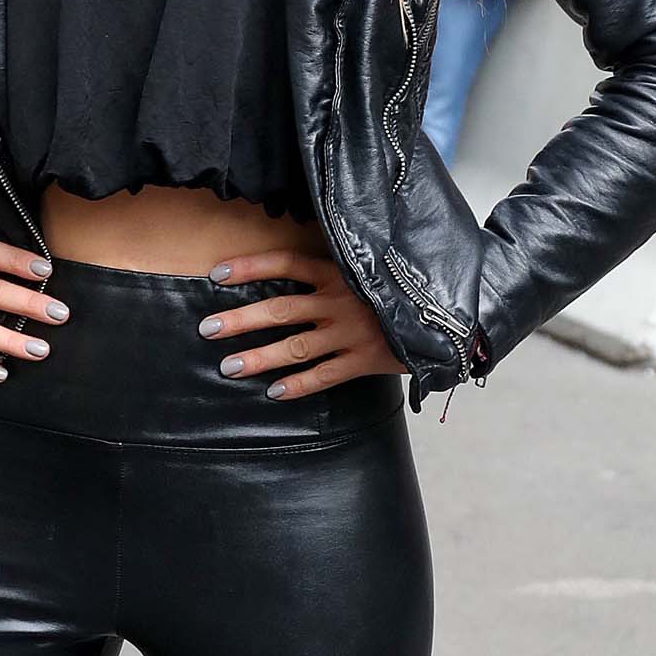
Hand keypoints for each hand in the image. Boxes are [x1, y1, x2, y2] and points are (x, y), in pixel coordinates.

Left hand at [200, 247, 403, 396]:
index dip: (250, 268)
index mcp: (339, 272)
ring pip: (296, 347)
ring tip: (229, 367)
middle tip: (207, 329)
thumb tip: (293, 265)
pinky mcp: (367, 359)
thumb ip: (336, 266)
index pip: (286, 263)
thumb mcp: (369, 266)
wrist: (448, 314)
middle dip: (240, 320)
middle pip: (280, 309)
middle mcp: (341, 300)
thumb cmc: (400, 286)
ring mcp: (353, 332)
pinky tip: (274, 392)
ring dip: (260, 358)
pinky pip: (326, 375)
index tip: (217, 275)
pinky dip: (299, 385)